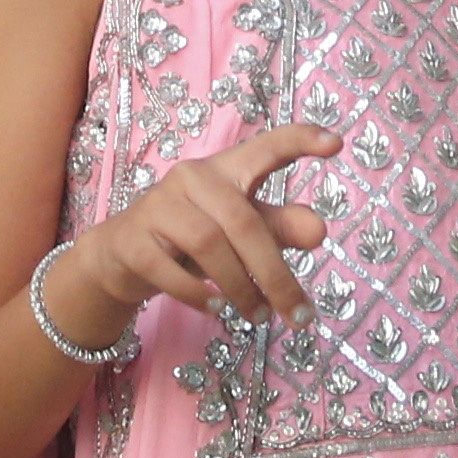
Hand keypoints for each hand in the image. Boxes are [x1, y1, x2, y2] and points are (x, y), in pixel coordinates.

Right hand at [68, 123, 339, 331]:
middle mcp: (192, 178)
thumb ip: (278, 228)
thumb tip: (319, 231)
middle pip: (244, 221)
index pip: (265, 148)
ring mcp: (158, 206)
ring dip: (241, 289)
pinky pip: (171, 270)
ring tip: (260, 316)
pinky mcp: (134, 240)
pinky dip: (199, 295)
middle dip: (276, 273)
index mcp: (226, 170)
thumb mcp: (239, 232)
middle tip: (300, 314)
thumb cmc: (192, 238)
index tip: (335, 143)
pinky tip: (218, 310)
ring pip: (210, 245)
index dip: (298, 141)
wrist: (121, 257)